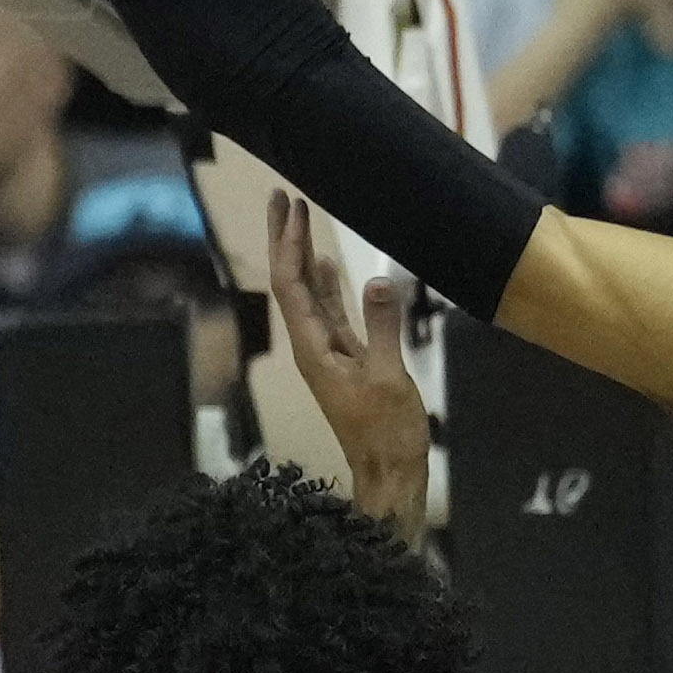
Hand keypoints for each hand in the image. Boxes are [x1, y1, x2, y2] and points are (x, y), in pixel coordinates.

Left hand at [268, 193, 431, 541]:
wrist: (390, 475)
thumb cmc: (387, 434)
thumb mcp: (388, 378)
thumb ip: (382, 328)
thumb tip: (377, 279)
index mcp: (313, 349)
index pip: (290, 285)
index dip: (288, 243)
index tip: (289, 206)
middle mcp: (312, 347)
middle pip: (290, 284)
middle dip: (285, 240)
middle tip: (282, 197)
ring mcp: (328, 354)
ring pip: (309, 296)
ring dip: (305, 257)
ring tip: (303, 219)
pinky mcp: (347, 361)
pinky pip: (330, 313)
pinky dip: (327, 285)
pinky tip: (329, 265)